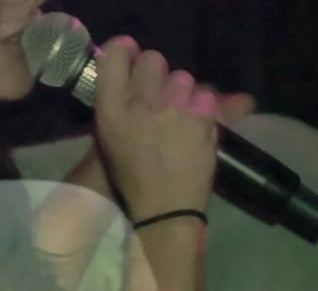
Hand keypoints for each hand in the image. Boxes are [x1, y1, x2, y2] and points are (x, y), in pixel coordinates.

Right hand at [89, 37, 220, 222]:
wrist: (164, 210)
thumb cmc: (134, 178)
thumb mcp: (111, 140)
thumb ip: (119, 102)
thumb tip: (136, 74)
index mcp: (110, 109)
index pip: (117, 54)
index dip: (127, 54)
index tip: (134, 68)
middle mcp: (138, 103)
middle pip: (154, 59)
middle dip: (159, 77)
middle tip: (162, 102)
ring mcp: (171, 108)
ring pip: (183, 77)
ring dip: (185, 95)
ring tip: (181, 121)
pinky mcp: (200, 117)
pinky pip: (207, 95)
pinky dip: (206, 111)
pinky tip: (198, 130)